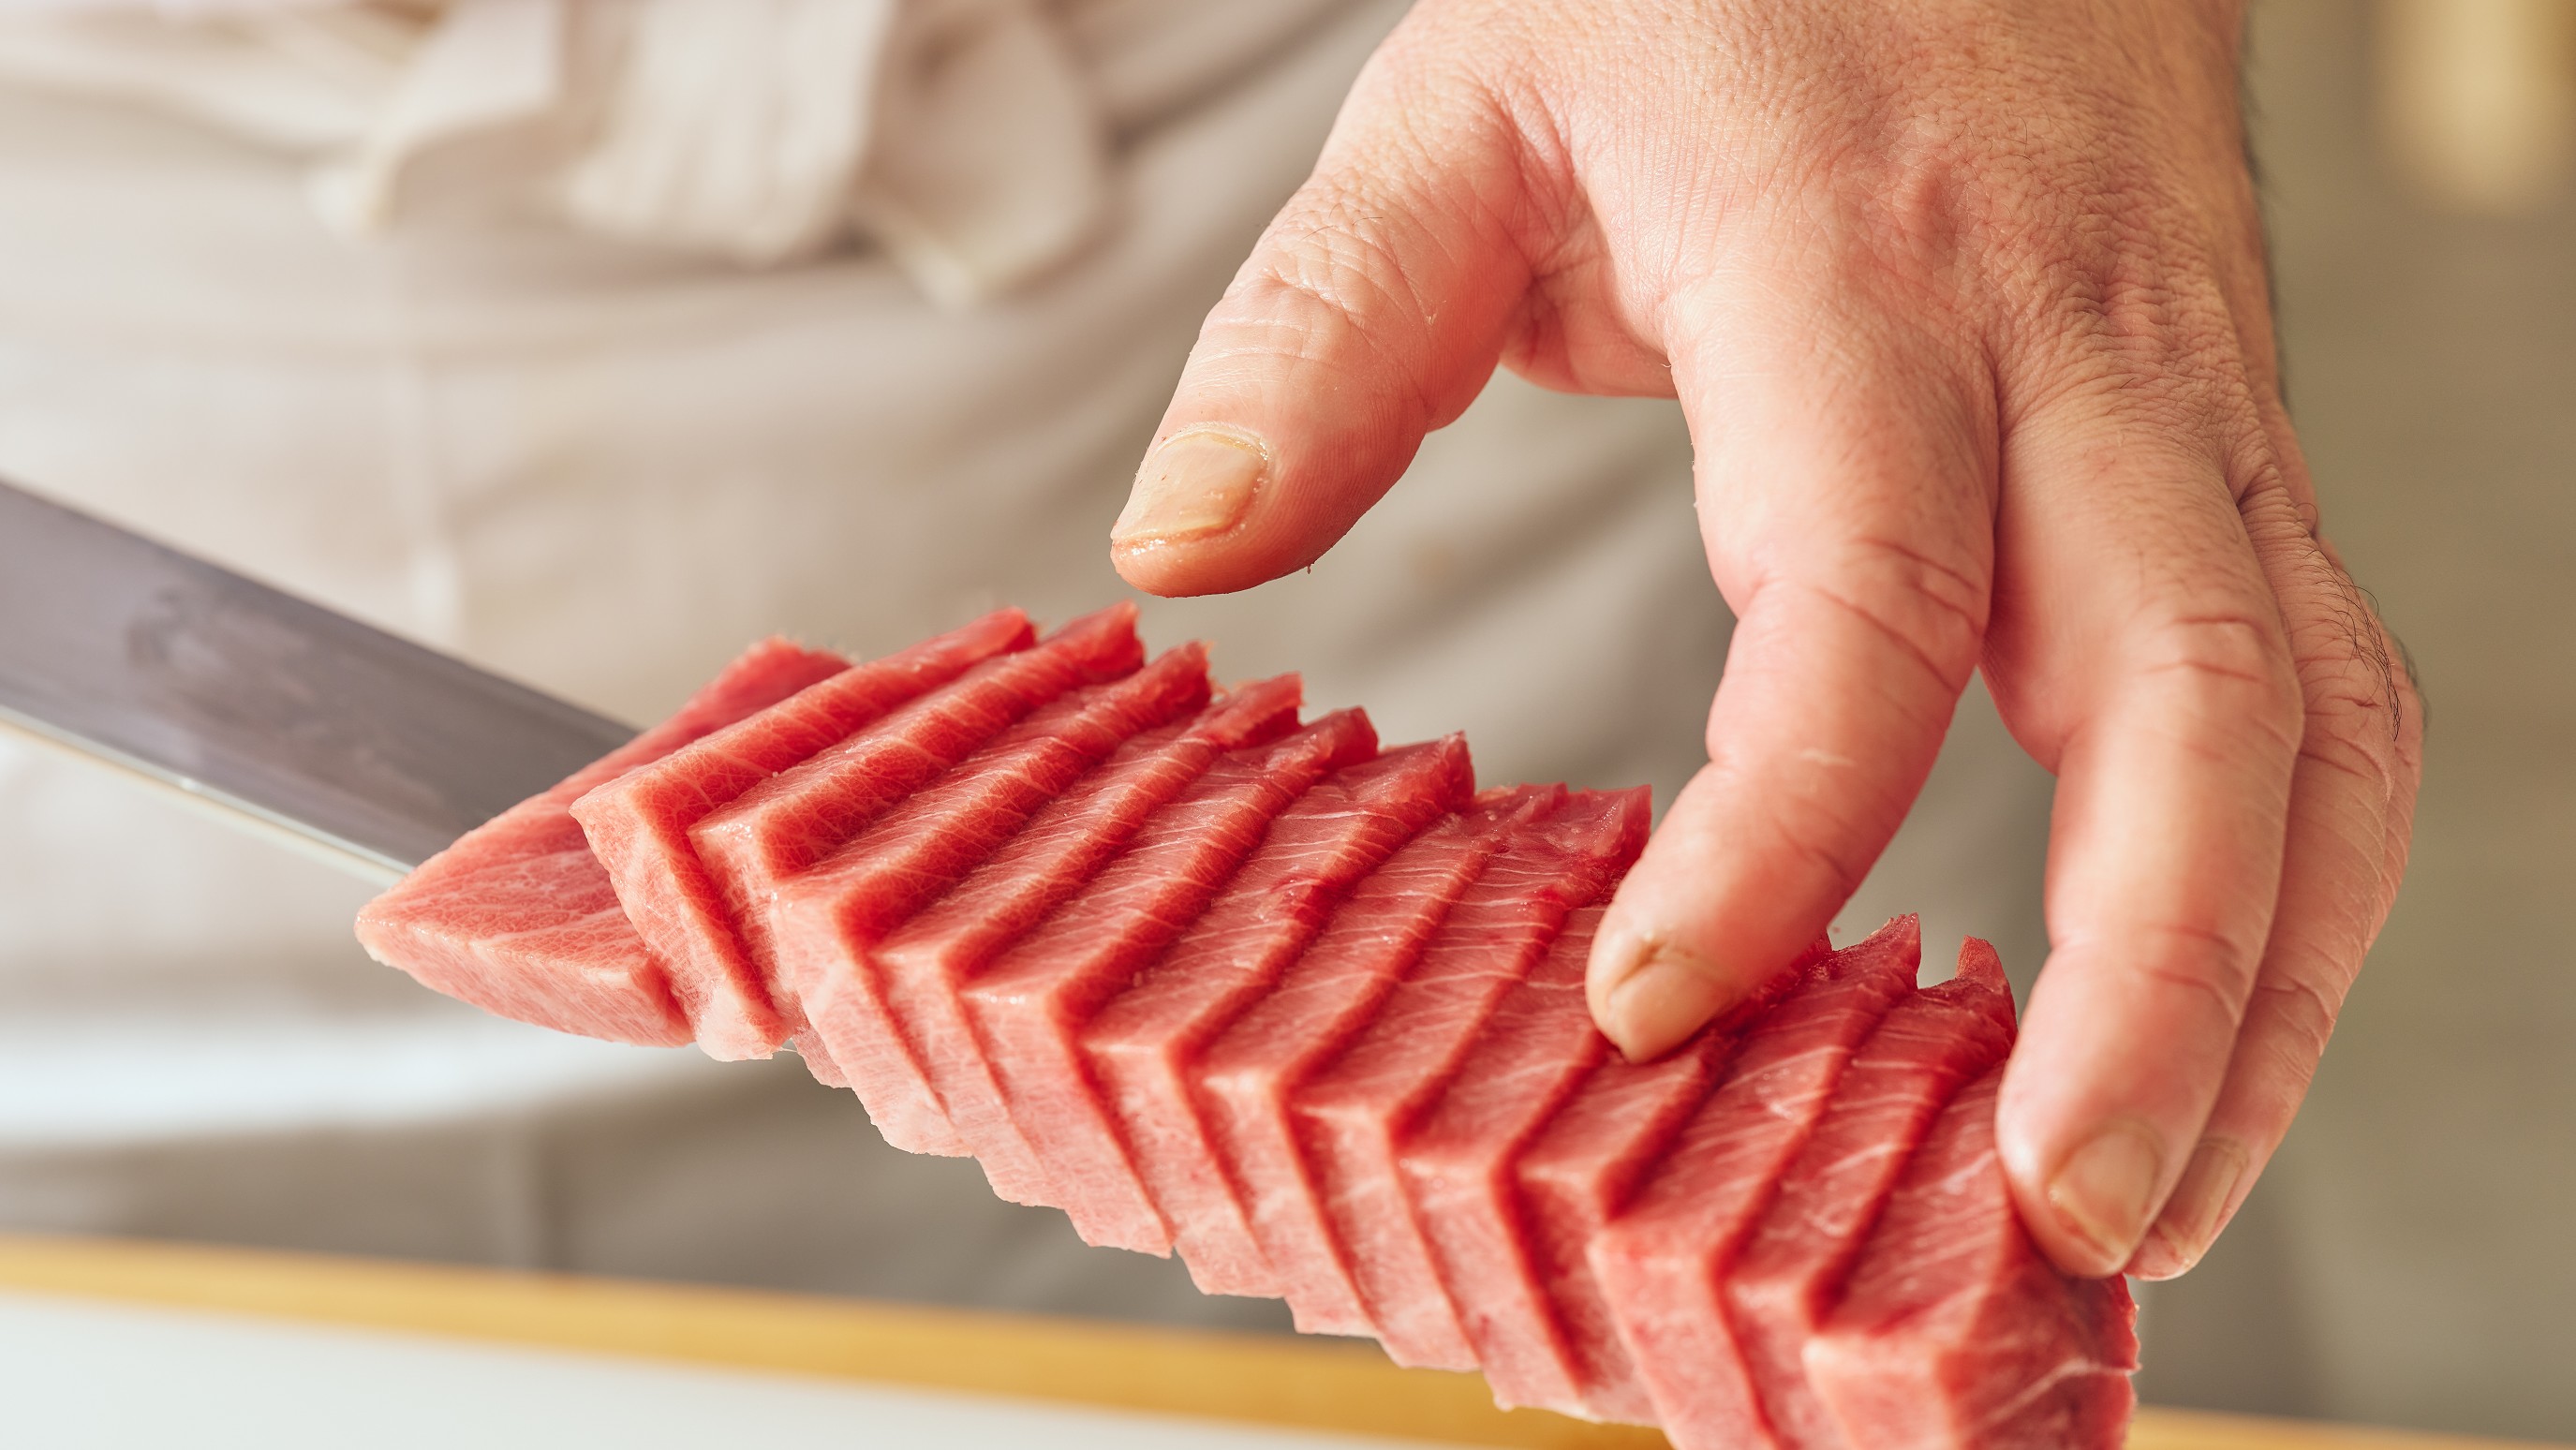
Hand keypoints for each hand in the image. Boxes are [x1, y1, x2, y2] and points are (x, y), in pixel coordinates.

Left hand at [1106, 0, 2418, 1280]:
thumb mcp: (1467, 106)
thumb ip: (1321, 328)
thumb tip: (1180, 546)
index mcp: (1852, 272)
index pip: (1861, 584)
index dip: (1781, 821)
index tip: (1660, 1005)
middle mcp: (2069, 357)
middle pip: (2189, 683)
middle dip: (2154, 974)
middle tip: (2053, 1204)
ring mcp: (2188, 413)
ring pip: (2311, 714)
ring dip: (2264, 981)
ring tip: (2145, 1200)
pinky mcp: (2233, 462)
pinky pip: (2325, 693)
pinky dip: (2297, 895)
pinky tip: (2213, 1039)